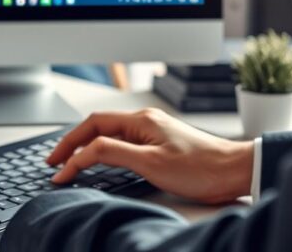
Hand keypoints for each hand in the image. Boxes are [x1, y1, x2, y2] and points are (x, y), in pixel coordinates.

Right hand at [47, 108, 252, 203]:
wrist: (236, 171)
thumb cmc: (201, 167)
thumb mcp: (150, 162)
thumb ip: (113, 154)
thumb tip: (83, 153)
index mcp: (140, 120)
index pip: (92, 125)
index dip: (70, 143)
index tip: (56, 163)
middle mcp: (144, 121)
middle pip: (97, 128)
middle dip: (73, 144)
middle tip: (55, 163)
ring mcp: (153, 132)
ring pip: (110, 136)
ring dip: (88, 148)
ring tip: (71, 163)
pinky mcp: (161, 145)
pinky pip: (123, 145)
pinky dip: (105, 153)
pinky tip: (102, 163)